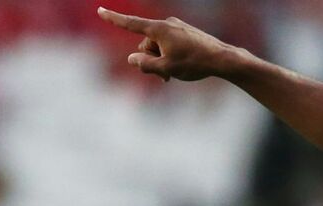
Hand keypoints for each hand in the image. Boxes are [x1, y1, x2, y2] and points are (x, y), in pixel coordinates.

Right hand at [97, 7, 243, 81]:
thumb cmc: (194, 63)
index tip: (100, 10)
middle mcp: (167, 24)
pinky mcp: (185, 32)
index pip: (131, 23)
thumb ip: (145, 65)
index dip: (114, 19)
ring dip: (161, 60)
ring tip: (174, 75)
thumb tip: (132, 59)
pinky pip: (170, 44)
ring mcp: (177, 27)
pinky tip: (180, 68)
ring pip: (159, 46)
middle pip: (146, 44)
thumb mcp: (166, 68)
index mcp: (159, 29)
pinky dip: (170, 56)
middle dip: (151, 60)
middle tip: (164, 78)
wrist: (222, 59)